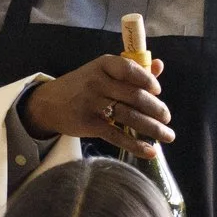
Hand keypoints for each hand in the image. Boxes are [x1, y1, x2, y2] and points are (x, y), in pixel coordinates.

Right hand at [21, 54, 171, 147]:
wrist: (49, 103)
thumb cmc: (84, 85)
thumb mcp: (104, 72)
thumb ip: (132, 70)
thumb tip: (160, 65)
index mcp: (104, 65)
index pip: (128, 68)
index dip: (146, 80)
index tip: (158, 90)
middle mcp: (98, 82)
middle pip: (133, 96)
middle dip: (155, 109)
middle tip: (167, 119)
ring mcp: (92, 103)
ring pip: (129, 116)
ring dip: (152, 128)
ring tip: (167, 136)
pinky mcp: (89, 124)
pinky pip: (117, 135)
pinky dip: (135, 145)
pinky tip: (149, 151)